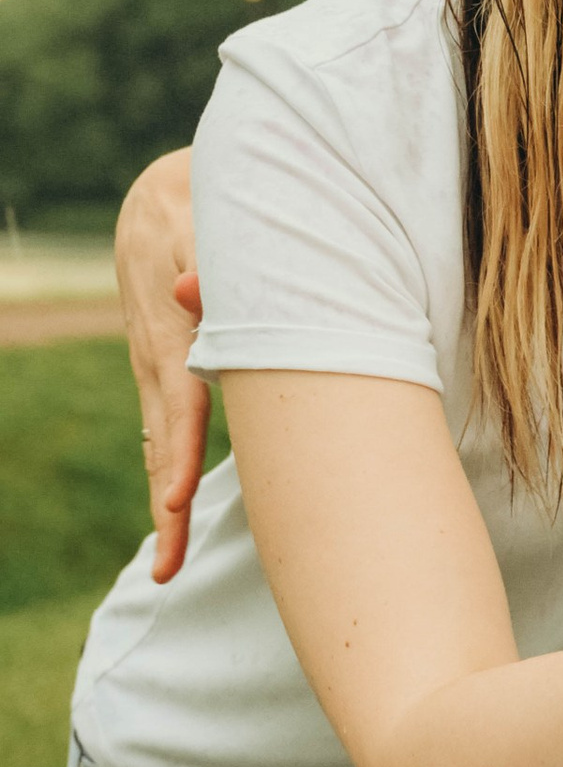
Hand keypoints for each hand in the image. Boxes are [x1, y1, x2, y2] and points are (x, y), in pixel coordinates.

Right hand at [116, 150, 206, 581]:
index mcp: (169, 329)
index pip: (177, 403)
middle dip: (165, 505)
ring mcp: (154, 367)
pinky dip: (165, 468)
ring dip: (163, 499)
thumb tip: (191, 295)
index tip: (174, 502)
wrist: (162, 198)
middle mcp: (155, 357)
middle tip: (167, 568)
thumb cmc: (198, 206)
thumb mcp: (201, 219)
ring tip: (168, 564)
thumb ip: (204, 258)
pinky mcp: (162, 369)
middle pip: (161, 442)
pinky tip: (170, 509)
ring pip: (158, 442)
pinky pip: (163, 426)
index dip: (176, 454)